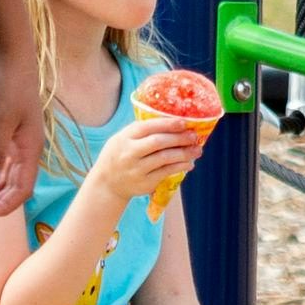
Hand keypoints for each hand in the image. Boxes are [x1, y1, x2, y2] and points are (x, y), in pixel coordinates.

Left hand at [0, 52, 45, 216]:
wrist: (13, 59)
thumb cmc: (10, 86)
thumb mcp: (2, 119)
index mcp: (31, 150)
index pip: (22, 191)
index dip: (2, 207)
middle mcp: (28, 152)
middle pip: (15, 190)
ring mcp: (21, 145)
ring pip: (9, 180)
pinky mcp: (11, 137)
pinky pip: (3, 167)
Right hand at [85, 111, 209, 207]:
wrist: (107, 184)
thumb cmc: (120, 155)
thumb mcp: (122, 139)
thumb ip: (141, 131)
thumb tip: (172, 120)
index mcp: (124, 138)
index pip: (147, 127)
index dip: (167, 124)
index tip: (184, 122)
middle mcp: (129, 153)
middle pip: (158, 142)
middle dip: (179, 138)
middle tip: (194, 136)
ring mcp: (136, 169)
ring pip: (165, 158)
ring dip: (184, 153)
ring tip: (197, 150)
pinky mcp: (144, 183)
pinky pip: (166, 172)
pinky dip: (180, 167)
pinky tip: (189, 163)